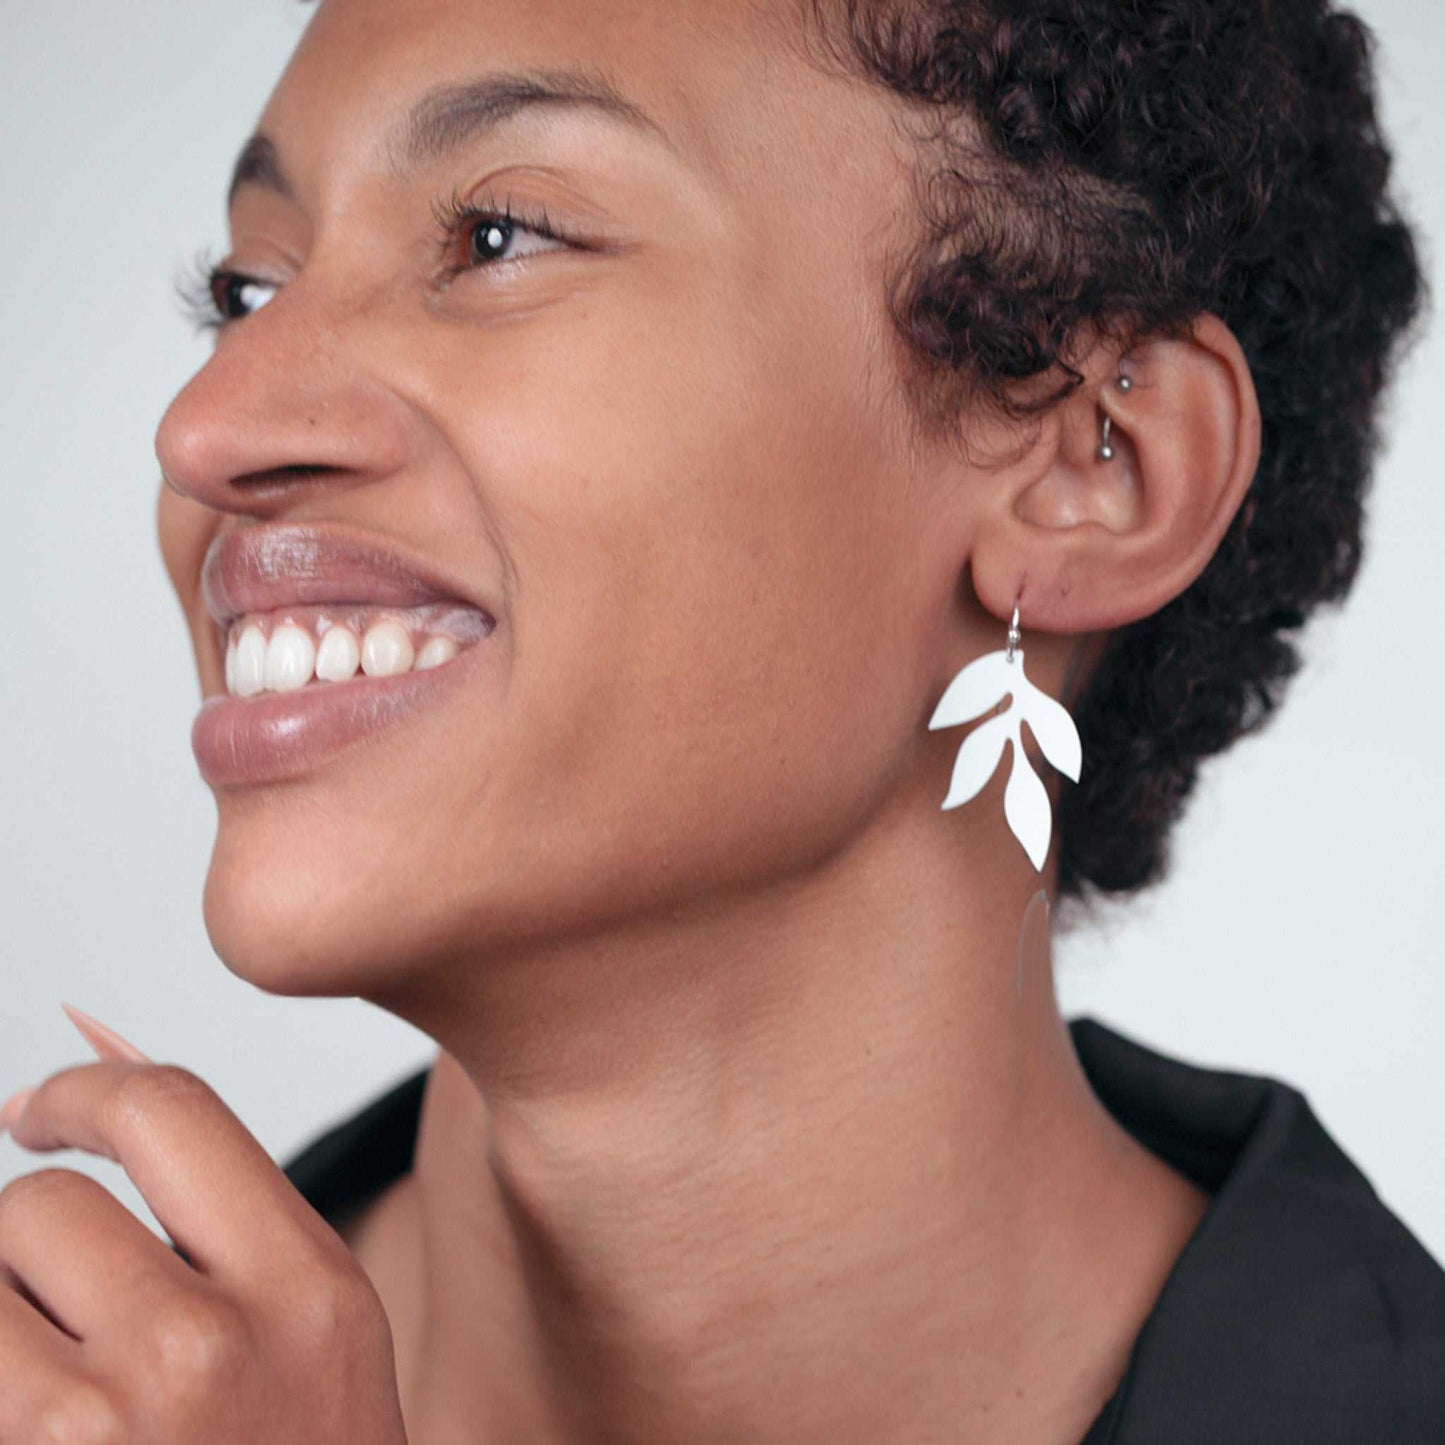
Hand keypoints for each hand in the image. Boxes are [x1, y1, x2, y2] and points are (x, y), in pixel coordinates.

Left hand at [0, 1008, 407, 1442]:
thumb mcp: (308, 1338)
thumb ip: (213, 1200)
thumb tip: (84, 1032)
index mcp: (308, 1288)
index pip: (167, 1107)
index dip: (80, 1094)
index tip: (35, 1116)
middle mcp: (211, 1348)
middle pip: (39, 1206)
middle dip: (22, 1254)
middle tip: (56, 1321)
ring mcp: (102, 1433)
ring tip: (46, 1389)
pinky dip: (0, 1383)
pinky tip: (36, 1416)